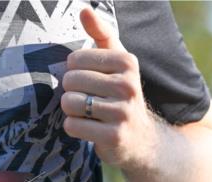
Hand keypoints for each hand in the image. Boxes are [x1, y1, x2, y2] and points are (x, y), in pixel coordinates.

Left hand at [61, 7, 156, 169]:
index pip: (76, 59)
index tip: (87, 82)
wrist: (141, 140)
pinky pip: (73, 126)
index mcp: (127, 62)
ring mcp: (122, 113)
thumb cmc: (122, 96)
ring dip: (71, 110)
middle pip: (71, 80)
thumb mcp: (118, 63)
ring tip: (85, 114)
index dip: (73, 71)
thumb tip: (84, 10)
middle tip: (84, 100)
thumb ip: (101, 34)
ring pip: (70, 103)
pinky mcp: (114, 136)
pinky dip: (73, 127)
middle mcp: (127, 86)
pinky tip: (87, 128)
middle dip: (70, 92)